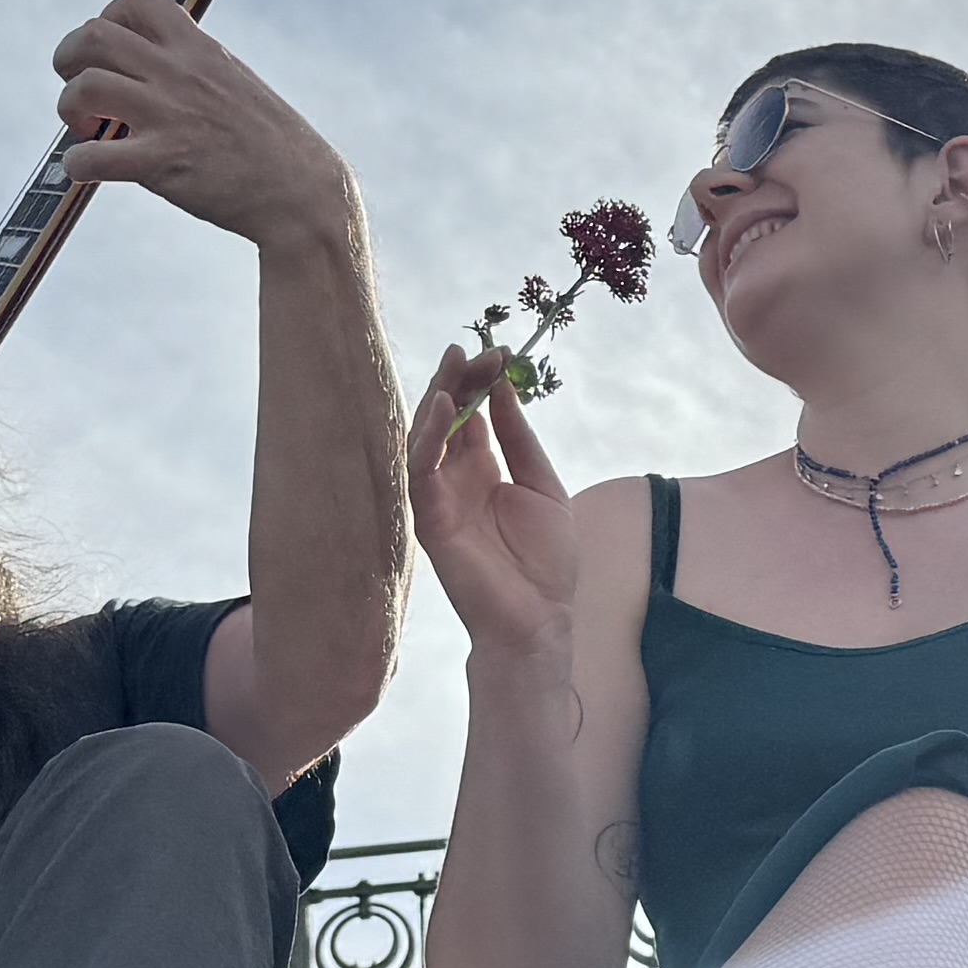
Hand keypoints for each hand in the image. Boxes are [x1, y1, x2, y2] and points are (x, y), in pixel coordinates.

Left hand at [54, 0, 355, 253]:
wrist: (303, 193)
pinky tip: (89, 170)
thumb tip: (150, 63)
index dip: (107, 19)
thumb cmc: (270, 144)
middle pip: (92, 35)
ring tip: (89, 132)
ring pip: (83, 88)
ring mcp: (169, 116)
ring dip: (69, 110)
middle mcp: (179, 73)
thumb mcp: (234, 81)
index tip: (113, 54)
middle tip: (84, 92)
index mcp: (198, 48)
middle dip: (69, 60)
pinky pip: (88, 157)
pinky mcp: (160, 164)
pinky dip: (74, 164)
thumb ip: (192, 65)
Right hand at [409, 345, 584, 672]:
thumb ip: (520, 440)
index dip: (481, 382)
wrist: (538, 618)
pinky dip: (430, 437)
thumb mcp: (543, 486)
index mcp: (484, 471)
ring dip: (438, 399)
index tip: (498, 352)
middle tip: (471, 348)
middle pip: (446, 419)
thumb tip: (505, 390)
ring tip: (455, 365)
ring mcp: (440, 498)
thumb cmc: (545, 561)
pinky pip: (421, 471)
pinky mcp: (429, 518)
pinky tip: (444, 407)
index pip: (473, 415)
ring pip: (426, 438)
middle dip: (457, 380)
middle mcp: (456, 479)